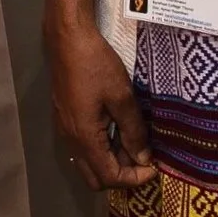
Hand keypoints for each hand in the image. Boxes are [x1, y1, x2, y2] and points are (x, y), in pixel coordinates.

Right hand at [45, 17, 154, 192]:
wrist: (67, 38)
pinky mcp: (63, 117)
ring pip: (87, 163)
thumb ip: (133, 131)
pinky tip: (114, 128)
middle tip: (141, 157)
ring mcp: (64, 129)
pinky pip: (82, 147)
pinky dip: (100, 148)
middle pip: (95, 178)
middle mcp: (70, 140)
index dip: (134, 178)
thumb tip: (143, 158)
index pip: (110, 177)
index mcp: (85, 138)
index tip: (154, 167)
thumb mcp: (121, 96)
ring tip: (132, 141)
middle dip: (120, 175)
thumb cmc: (95, 64)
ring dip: (110, 160)